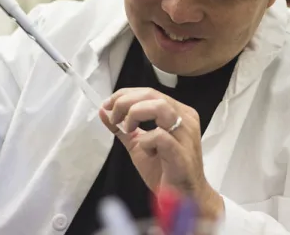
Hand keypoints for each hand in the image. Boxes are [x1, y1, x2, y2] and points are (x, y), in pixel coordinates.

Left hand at [99, 87, 224, 219]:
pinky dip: (146, 141)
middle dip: (125, 102)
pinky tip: (146, 151)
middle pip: (152, 95)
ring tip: (128, 129)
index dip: (125, 95)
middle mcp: (185, 118)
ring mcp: (185, 134)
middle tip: (114, 116)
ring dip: (136, 114)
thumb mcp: (138, 144)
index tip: (108, 105)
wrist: (182, 197)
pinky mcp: (181, 152)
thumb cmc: (164, 169)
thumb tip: (104, 111)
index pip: (149, 92)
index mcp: (178, 112)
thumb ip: (122, 127)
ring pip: (160, 107)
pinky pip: (160, 136)